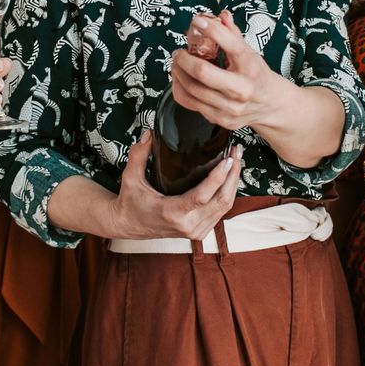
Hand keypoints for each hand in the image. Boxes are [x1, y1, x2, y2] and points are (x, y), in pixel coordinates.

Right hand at [109, 131, 239, 240]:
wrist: (129, 226)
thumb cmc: (130, 202)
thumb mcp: (130, 178)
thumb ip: (138, 155)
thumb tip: (149, 133)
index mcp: (171, 213)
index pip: (202, 196)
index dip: (218, 177)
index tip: (228, 159)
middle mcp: (187, 225)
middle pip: (222, 200)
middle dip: (233, 175)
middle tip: (236, 152)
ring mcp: (195, 231)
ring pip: (226, 206)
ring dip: (233, 183)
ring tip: (235, 160)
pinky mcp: (200, 232)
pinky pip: (221, 211)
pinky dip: (228, 193)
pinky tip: (229, 177)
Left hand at [168, 12, 295, 133]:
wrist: (270, 104)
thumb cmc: (257, 75)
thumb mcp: (250, 53)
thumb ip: (233, 34)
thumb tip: (221, 15)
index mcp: (251, 68)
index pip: (232, 45)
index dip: (212, 30)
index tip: (198, 21)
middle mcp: (242, 89)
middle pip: (203, 73)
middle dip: (184, 59)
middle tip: (178, 52)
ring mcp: (230, 107)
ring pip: (192, 89)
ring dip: (178, 73)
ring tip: (176, 64)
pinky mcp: (219, 118)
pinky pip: (190, 103)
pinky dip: (179, 88)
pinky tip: (180, 79)